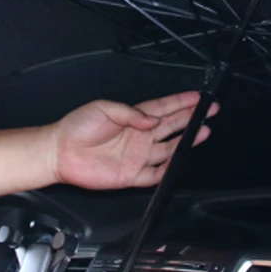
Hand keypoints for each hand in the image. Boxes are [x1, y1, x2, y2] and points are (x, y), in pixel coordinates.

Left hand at [49, 91, 218, 189]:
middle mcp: (139, 136)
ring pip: (169, 149)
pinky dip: (168, 170)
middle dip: (192, 117)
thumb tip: (153, 120)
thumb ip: (130, 114)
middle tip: (210, 110)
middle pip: (172, 126)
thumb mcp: (104, 109)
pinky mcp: (132, 174)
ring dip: (187, 142)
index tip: (199, 97)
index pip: (164, 108)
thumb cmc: (77, 127)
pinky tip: (181, 162)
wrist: (60, 152)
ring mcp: (137, 155)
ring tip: (204, 131)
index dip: (182, 102)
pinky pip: (155, 174)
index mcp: (133, 118)